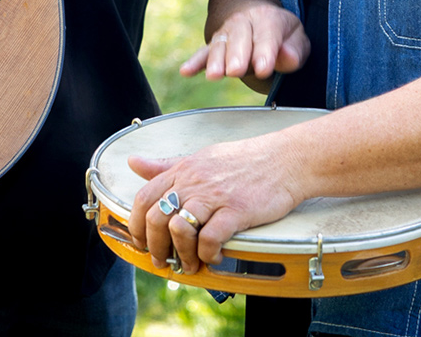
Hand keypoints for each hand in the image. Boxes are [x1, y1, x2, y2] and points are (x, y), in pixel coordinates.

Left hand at [127, 137, 305, 273]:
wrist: (286, 159)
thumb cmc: (245, 160)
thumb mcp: (201, 157)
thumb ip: (167, 165)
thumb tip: (134, 162)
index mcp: (183, 169)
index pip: (144, 198)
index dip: (136, 225)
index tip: (141, 242)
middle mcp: (194, 181)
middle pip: (156, 217)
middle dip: (154, 246)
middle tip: (162, 261)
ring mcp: (215, 196)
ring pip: (179, 229)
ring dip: (181, 254)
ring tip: (190, 263)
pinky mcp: (237, 210)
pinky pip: (210, 238)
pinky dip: (208, 254)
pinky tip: (215, 256)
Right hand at [181, 2, 309, 93]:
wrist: (257, 15)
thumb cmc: (282, 34)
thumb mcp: (297, 38)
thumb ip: (296, 50)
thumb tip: (288, 57)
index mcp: (269, 18)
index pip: (267, 35)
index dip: (265, 52)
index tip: (263, 69)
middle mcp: (244, 21)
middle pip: (240, 38)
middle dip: (237, 55)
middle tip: (236, 71)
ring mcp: (227, 32)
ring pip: (220, 44)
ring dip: (216, 60)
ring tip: (214, 75)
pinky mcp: (215, 44)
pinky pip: (203, 52)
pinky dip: (195, 62)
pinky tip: (186, 72)